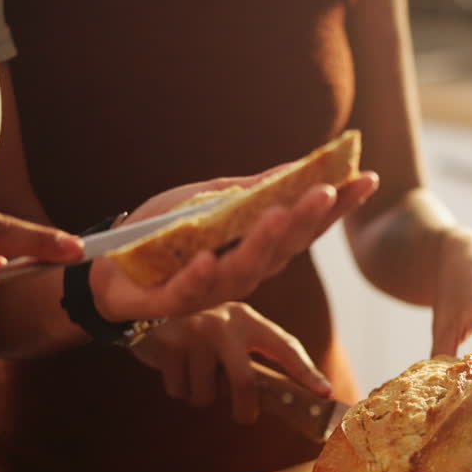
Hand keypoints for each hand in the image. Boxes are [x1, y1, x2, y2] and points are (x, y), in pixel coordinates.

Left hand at [90, 166, 379, 321]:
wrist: (105, 267)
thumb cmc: (160, 235)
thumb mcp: (207, 201)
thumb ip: (249, 191)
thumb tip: (297, 167)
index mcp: (256, 248)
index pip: (305, 226)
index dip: (336, 205)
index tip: (365, 178)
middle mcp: (243, 273)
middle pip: (284, 248)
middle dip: (306, 219)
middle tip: (328, 190)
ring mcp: (210, 291)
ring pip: (244, 269)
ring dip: (263, 242)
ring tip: (280, 213)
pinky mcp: (170, 303)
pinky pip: (189, 290)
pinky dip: (200, 275)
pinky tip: (211, 258)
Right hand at [130, 302, 330, 423]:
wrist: (147, 304)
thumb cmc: (198, 328)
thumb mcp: (228, 330)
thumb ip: (249, 354)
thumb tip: (279, 394)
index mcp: (247, 319)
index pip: (284, 347)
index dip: (305, 371)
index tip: (324, 393)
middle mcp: (224, 323)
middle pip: (244, 382)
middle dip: (245, 409)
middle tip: (244, 416)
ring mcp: (194, 333)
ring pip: (205, 394)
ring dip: (199, 397)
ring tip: (193, 374)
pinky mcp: (168, 345)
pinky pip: (179, 390)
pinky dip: (178, 389)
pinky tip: (173, 367)